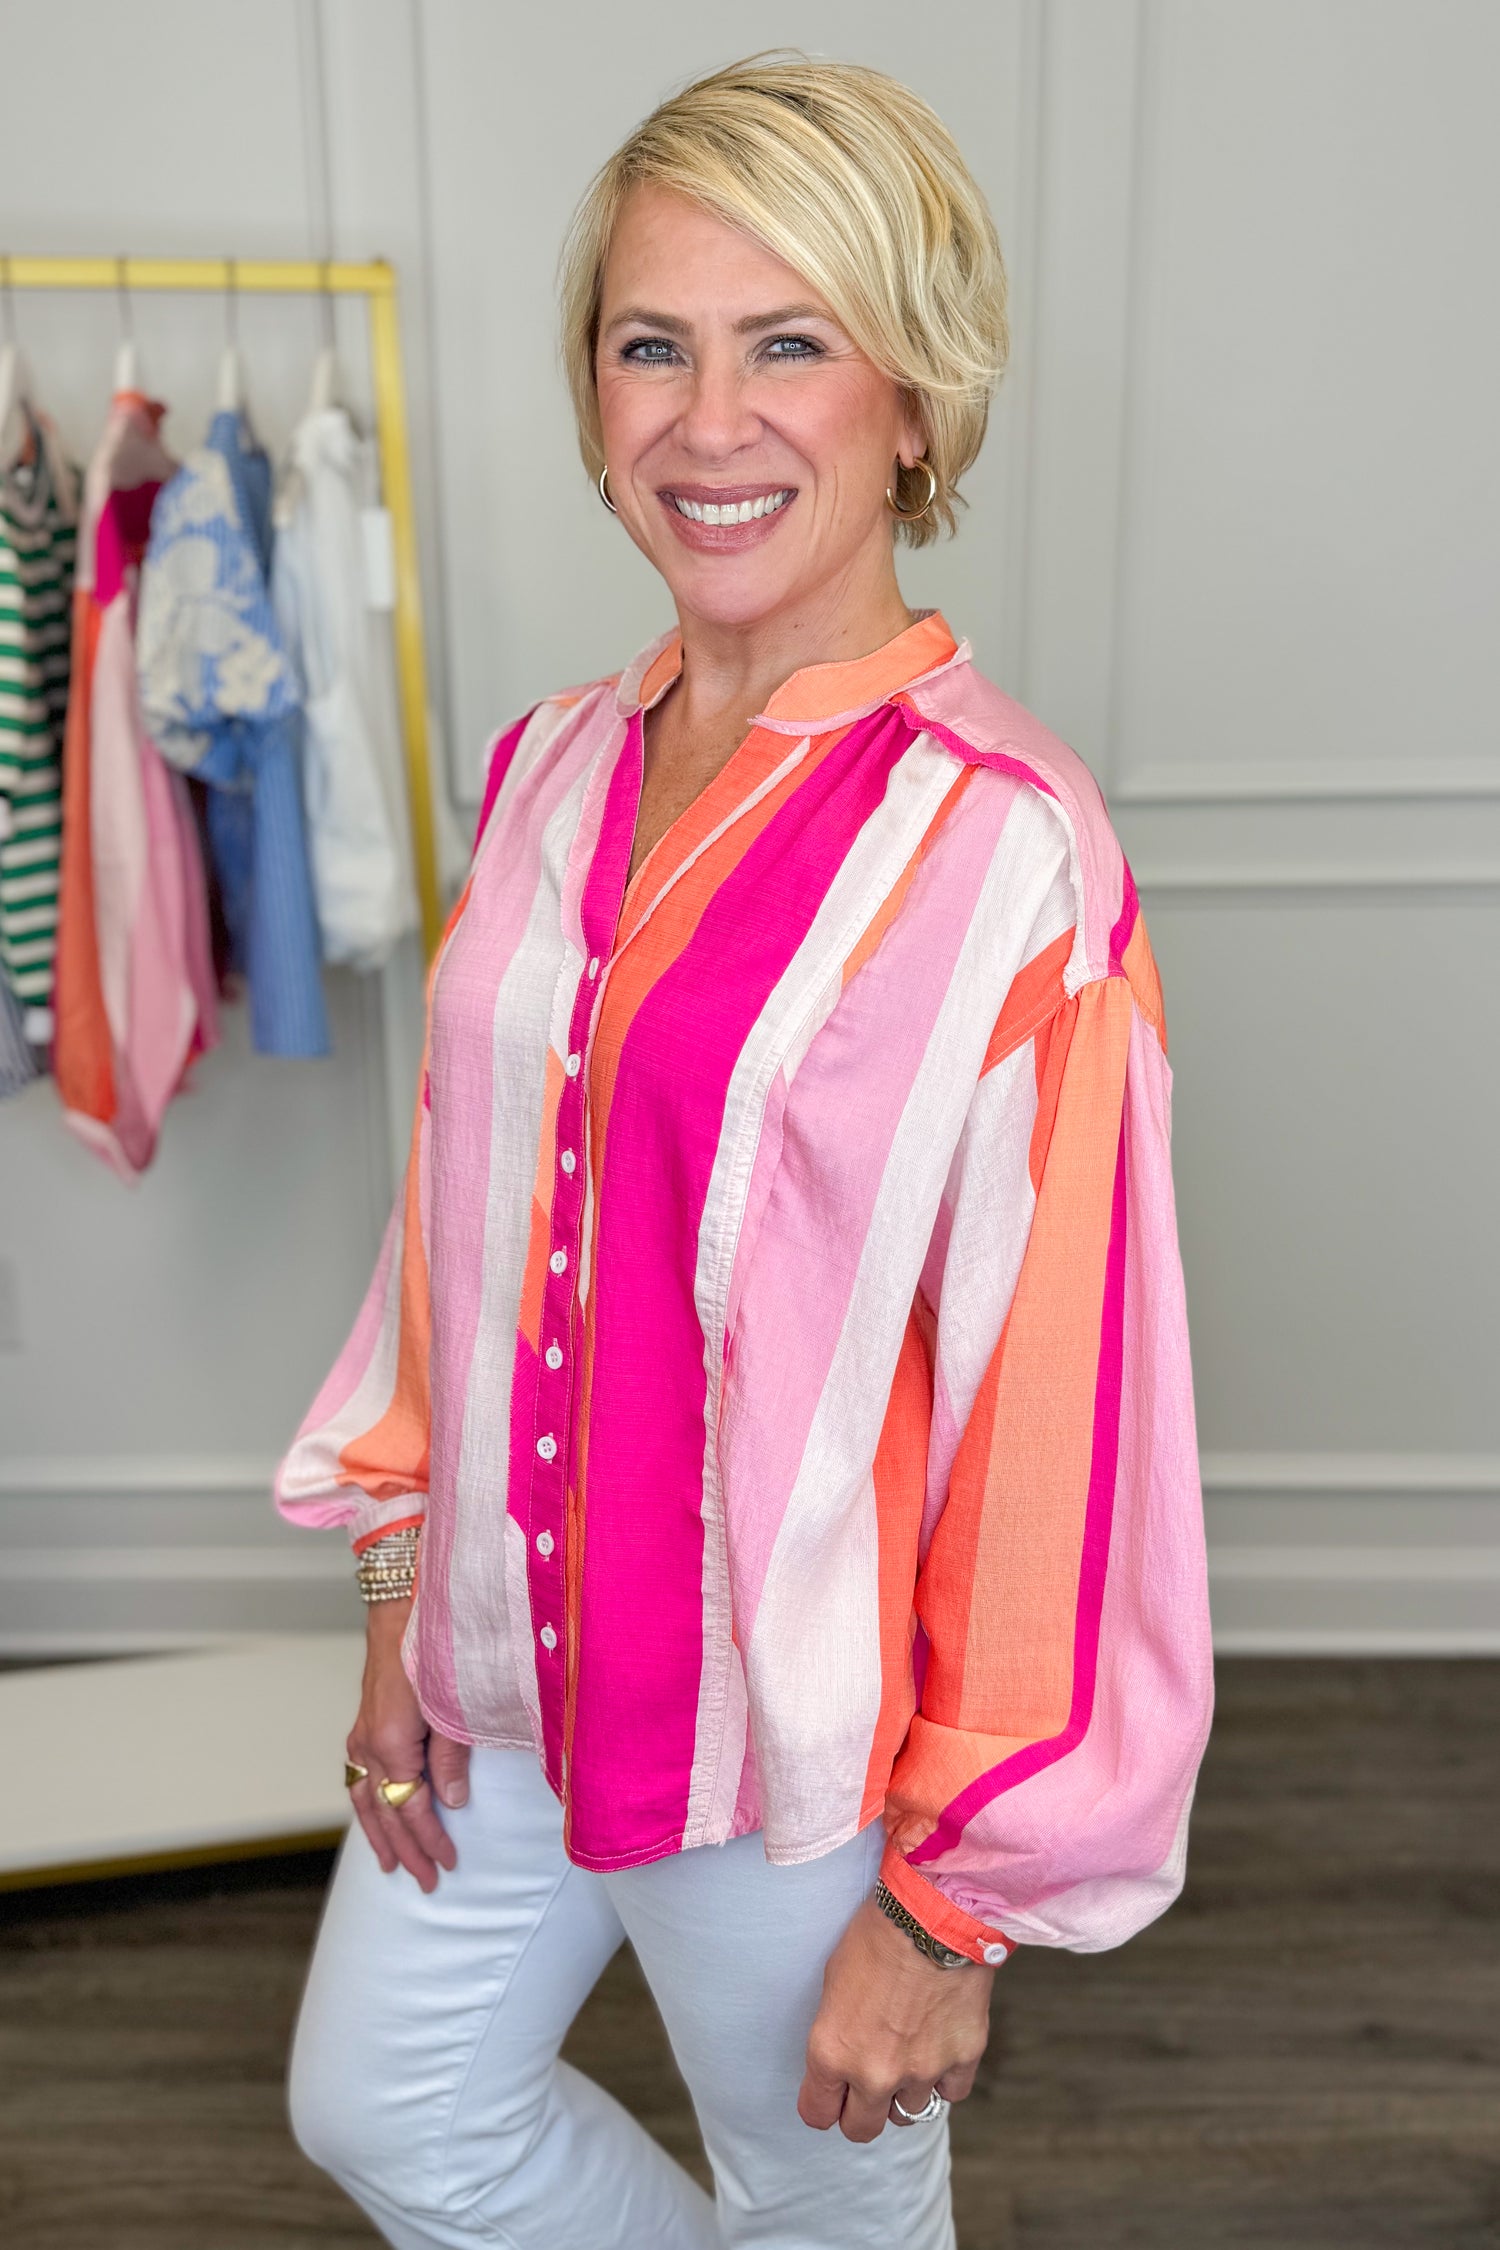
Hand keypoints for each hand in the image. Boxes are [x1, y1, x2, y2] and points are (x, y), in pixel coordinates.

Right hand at [345, 1598, 470, 1891]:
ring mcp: (360, 1736)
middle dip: (406, 1849)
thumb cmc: (432, 1649)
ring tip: (391, 1865)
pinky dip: (367, 1806)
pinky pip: (358, 1779)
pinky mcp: (362, 1726)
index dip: (431, 1838)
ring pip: (364, 1800)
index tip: (449, 1862)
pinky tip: (375, 1818)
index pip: (412, 1807)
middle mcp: (368, 1744)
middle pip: (386, 1812)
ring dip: (379, 1835)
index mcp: (391, 1743)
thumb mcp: (452, 1702)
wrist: (403, 1607)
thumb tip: (452, 1801)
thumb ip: (451, 1754)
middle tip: (426, 1881)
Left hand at [798, 1896, 993, 2140]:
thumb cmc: (877, 1934)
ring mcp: (921, 2071)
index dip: (823, 2104)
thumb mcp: (834, 1981)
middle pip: (861, 2129)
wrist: (932, 1912)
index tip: (830, 2094)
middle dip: (860, 2110)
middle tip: (867, 2085)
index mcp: (831, 2052)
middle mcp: (874, 2073)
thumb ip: (837, 2032)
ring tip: (907, 2053)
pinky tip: (939, 2048)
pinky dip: (944, 2077)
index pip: (817, 2114)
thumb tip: (842, 2057)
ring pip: (908, 2113)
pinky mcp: (962, 2059)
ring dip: (905, 2091)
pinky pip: (950, 2093)